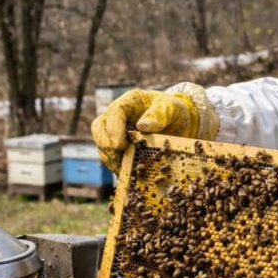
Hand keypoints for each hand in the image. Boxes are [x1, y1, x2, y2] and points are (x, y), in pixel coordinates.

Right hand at [91, 88, 214, 171]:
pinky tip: (129, 174)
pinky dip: (118, 166)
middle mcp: (117, 117)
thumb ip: (159, 114)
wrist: (178, 122)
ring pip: (102, 144)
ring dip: (110, 158)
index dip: (114, 129)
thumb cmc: (173, 110)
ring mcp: (116, 132)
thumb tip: (142, 125)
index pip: (114, 112)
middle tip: (118, 158)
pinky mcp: (120, 147)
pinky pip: (112, 157)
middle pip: (99, 128)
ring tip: (124, 169)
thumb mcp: (172, 108)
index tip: (120, 145)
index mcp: (128, 102)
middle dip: (106, 145)